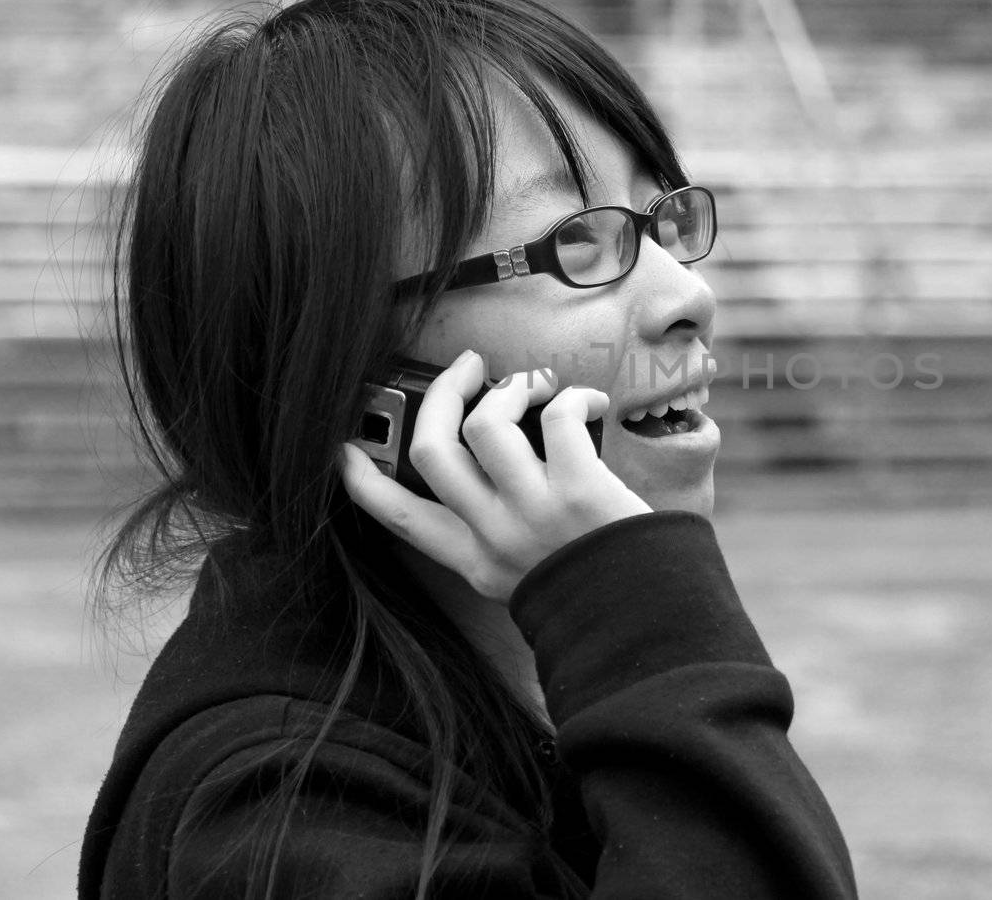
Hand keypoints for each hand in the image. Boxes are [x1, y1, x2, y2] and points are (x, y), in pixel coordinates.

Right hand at [340, 349, 650, 601]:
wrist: (646, 625)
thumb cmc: (592, 587)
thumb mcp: (519, 574)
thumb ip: (491, 531)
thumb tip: (480, 455)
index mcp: (473, 558)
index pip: (397, 517)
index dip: (362, 480)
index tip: (345, 449)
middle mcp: (493, 534)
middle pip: (432, 449)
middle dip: (444, 393)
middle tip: (467, 367)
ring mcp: (532, 512)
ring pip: (486, 423)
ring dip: (510, 388)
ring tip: (535, 389)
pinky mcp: (579, 490)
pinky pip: (557, 417)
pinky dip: (572, 397)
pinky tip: (589, 404)